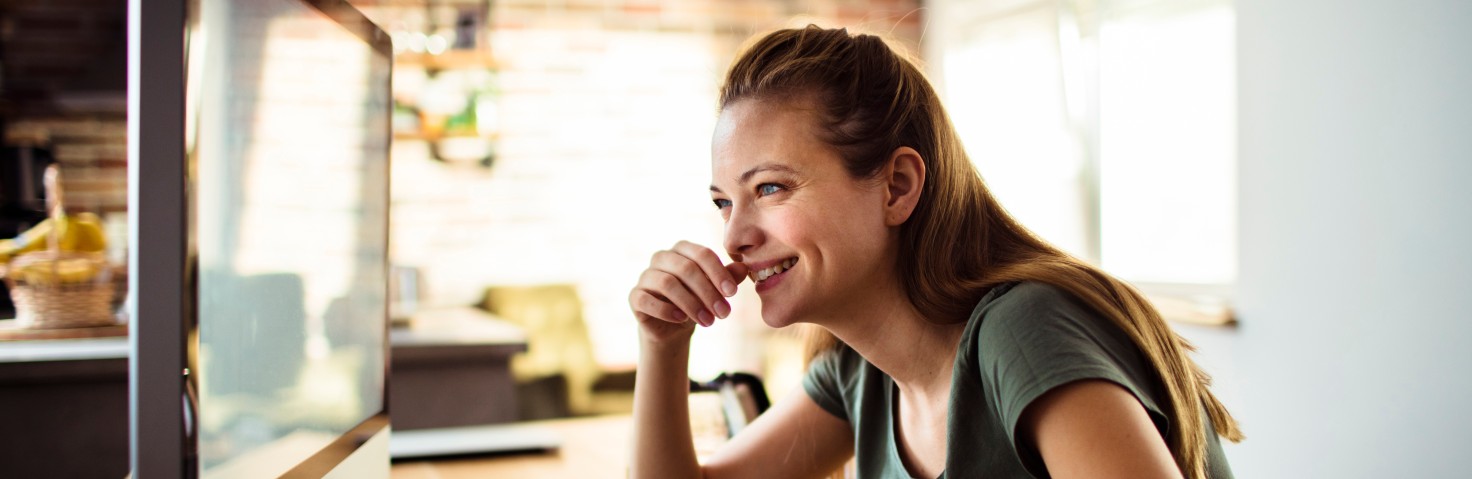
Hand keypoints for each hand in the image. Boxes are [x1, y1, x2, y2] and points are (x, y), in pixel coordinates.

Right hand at [629, 241, 749, 343]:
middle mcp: (661, 258)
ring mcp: (646, 276)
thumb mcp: (716, 290)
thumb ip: (728, 278)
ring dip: (691, 304)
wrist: (675, 328)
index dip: (718, 273)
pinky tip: (681, 320)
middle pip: (685, 268)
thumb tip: (744, 268)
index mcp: (682, 249)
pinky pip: (646, 300)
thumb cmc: (698, 301)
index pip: (701, 254)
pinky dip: (666, 310)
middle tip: (724, 313)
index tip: (732, 294)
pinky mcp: (635, 296)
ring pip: (667, 284)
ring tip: (708, 322)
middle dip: (707, 292)